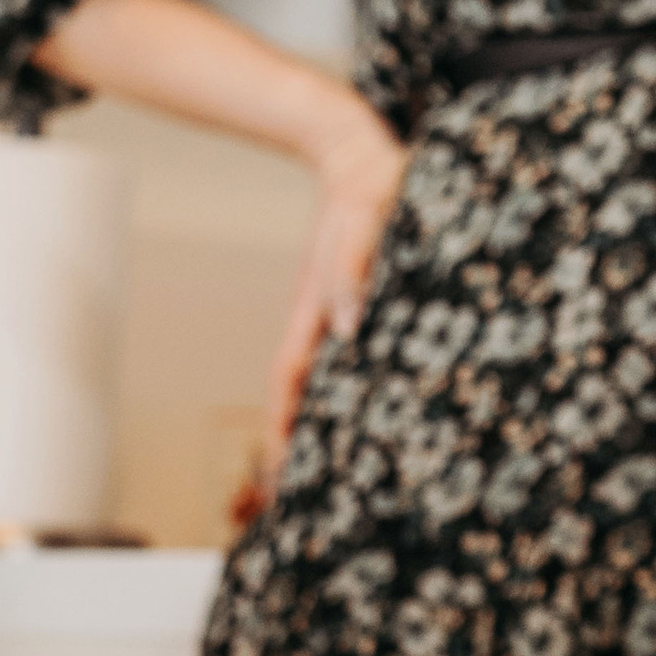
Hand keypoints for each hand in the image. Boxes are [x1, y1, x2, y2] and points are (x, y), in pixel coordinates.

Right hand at [265, 106, 406, 459]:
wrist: (358, 154)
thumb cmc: (367, 188)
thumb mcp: (366, 224)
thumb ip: (353, 271)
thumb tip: (348, 328)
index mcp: (317, 311)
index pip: (290, 386)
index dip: (283, 434)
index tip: (280, 481)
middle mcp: (324, 322)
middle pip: (302, 397)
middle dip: (298, 447)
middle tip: (304, 502)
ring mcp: (340, 315)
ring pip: (327, 383)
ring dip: (325, 426)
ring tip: (337, 477)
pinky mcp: (361, 304)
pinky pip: (351, 361)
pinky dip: (352, 393)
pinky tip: (375, 413)